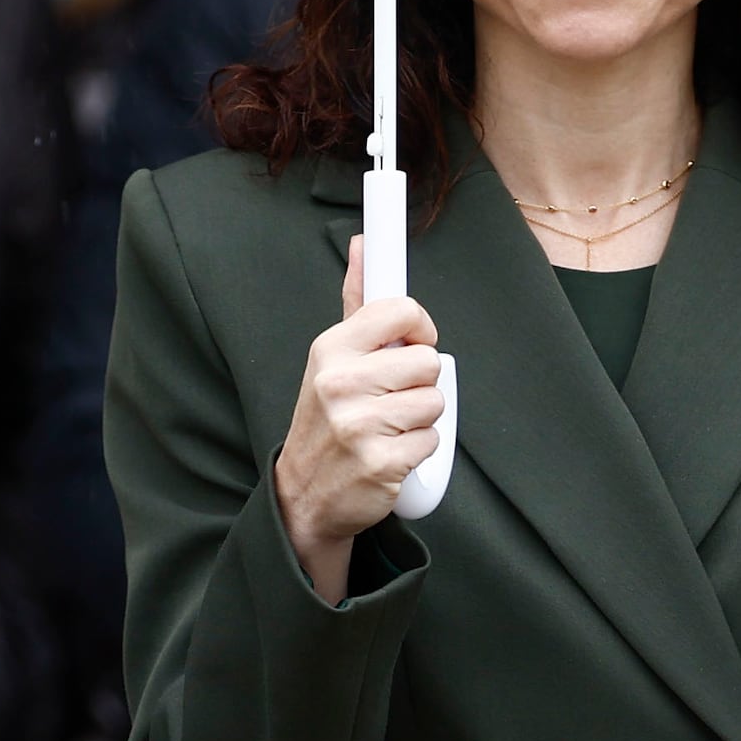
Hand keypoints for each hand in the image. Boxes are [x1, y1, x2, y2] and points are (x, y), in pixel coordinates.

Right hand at [272, 238, 445, 601]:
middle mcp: (341, 383)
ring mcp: (360, 425)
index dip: (419, 328)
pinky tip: (391, 454)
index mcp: (331, 349)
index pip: (402, 310)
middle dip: (419, 383)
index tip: (413, 343)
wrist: (305, 495)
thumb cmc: (327, 418)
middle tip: (390, 399)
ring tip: (389, 428)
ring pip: (435, 402)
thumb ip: (355, 301)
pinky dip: (420, 451)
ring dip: (422, 419)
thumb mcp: (331, 357)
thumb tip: (364, 244)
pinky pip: (433, 442)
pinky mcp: (381, 464)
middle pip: (428, 362)